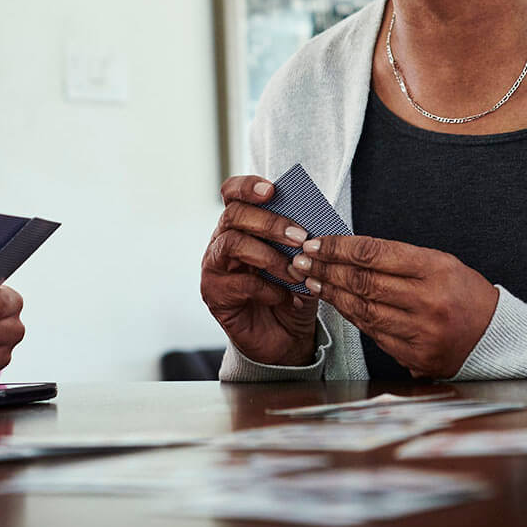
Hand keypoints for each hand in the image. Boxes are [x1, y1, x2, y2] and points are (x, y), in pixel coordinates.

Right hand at [200, 176, 320, 366]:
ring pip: (232, 242)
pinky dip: (267, 288)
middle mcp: (222, 240)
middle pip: (234, 214)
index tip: (272, 190)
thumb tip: (312, 225)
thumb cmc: (291, 294)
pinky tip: (283, 296)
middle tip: (300, 237)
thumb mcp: (302, 264)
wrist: (284, 340)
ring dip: (268, 255)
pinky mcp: (213, 293)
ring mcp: (214, 266)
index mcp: (241, 225)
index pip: (232, 193)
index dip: (247, 186)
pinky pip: (238, 282)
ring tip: (295, 270)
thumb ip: (301, 243)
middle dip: (269, 223)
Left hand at [289, 236, 498, 378]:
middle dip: (326, 269)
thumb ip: (395, 257)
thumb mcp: (437, 262)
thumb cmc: (463, 292)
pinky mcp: (418, 356)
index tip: (315, 243)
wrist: (497, 336)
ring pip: (363, 309)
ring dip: (331, 293)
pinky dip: (350, 316)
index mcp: (435, 269)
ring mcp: (423, 332)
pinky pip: (373, 333)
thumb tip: (346, 249)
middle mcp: (429, 301)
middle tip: (302, 260)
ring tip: (312, 280)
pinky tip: (335, 303)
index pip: (373, 253)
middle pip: (363, 282)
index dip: (338, 247)